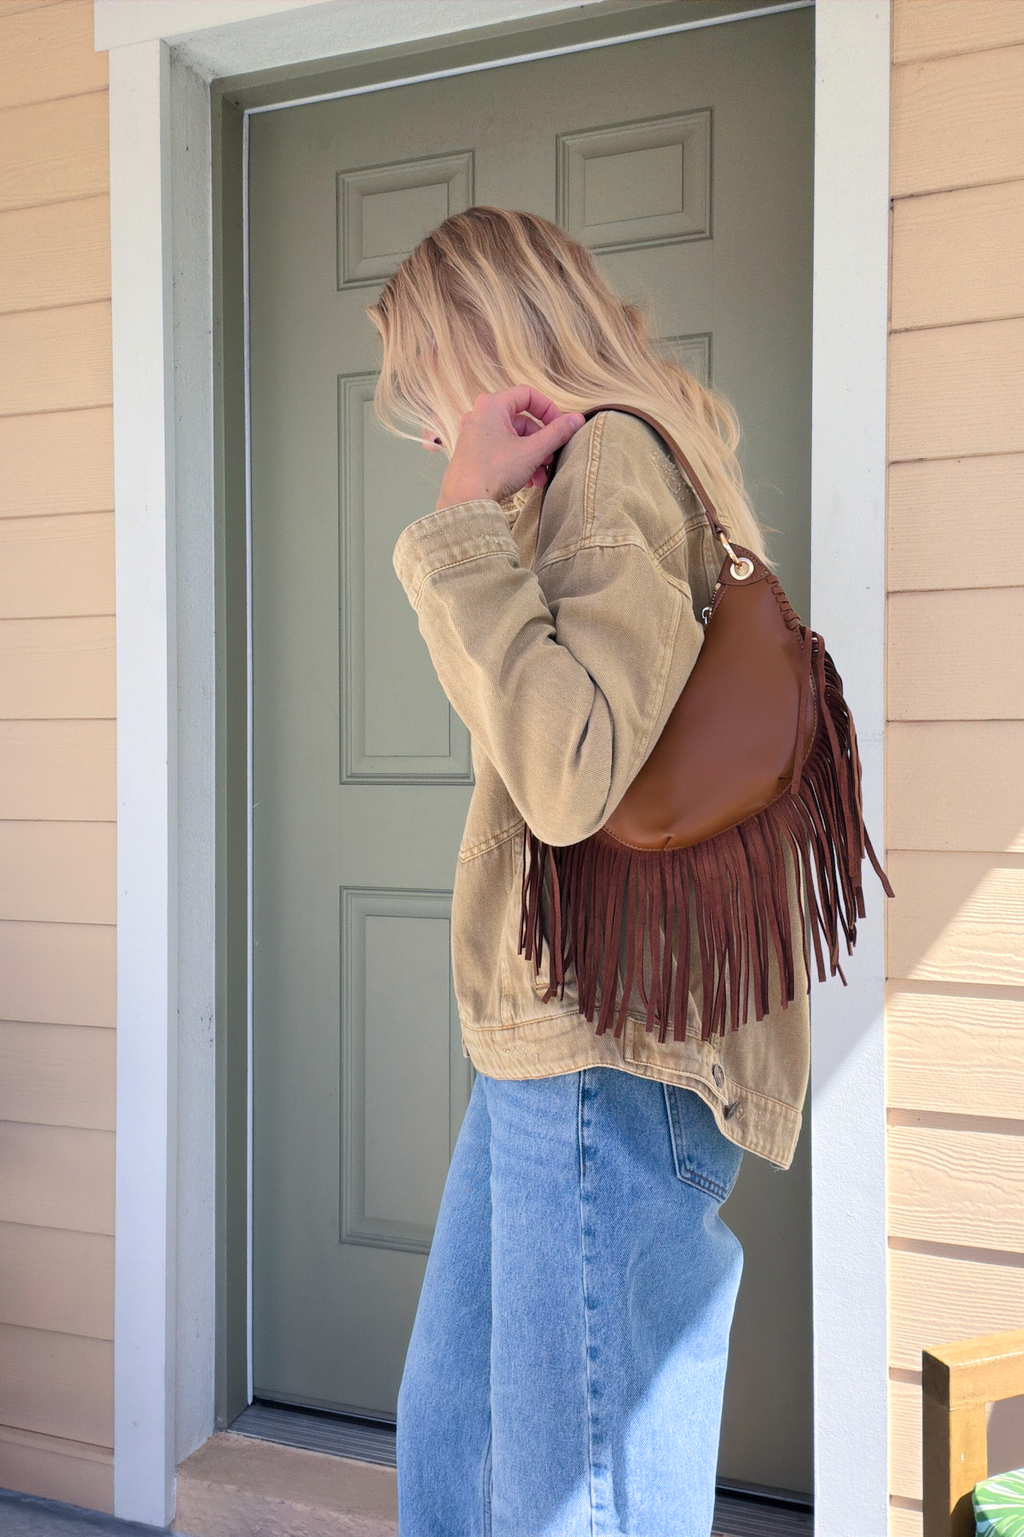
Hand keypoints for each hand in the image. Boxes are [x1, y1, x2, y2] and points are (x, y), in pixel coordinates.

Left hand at [435, 388, 585, 509]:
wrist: (463, 502)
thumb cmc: (492, 472)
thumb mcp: (532, 451)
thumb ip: (557, 433)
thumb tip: (577, 420)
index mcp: (491, 406)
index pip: (527, 394)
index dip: (548, 409)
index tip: (560, 427)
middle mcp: (479, 416)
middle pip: (521, 420)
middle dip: (541, 442)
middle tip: (551, 458)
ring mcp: (473, 435)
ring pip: (512, 438)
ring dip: (532, 456)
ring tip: (541, 476)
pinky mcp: (472, 453)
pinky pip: (501, 450)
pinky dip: (517, 462)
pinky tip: (527, 481)